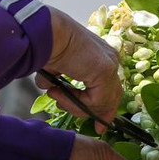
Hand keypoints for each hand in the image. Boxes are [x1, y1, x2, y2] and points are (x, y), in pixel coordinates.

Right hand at [38, 6, 123, 128]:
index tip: (99, 125)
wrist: (46, 32)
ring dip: (74, 105)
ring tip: (55, 95)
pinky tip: (58, 91)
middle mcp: (109, 58)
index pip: (109, 87)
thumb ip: (64, 83)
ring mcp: (109, 64)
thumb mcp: (58, 69)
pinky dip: (74, 102)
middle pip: (112, 96)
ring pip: (101, 102)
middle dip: (102, 114)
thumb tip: (57, 94)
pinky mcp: (104, 71)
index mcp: (100, 55)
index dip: (103, 107)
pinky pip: (94, 102)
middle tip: (97, 127)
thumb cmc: (47, 45)